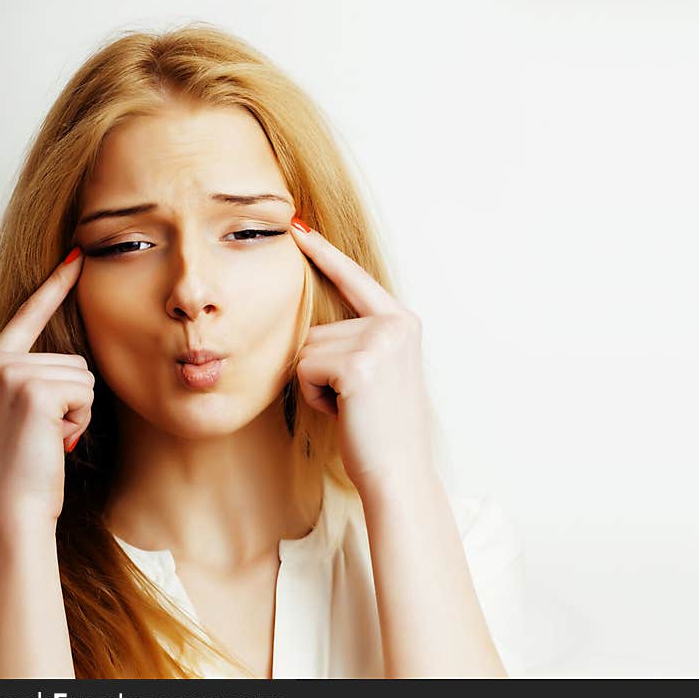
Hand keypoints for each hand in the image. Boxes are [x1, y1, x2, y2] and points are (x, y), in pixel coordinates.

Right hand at [0, 246, 94, 524]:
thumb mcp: (23, 414)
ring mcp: (10, 373)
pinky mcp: (33, 390)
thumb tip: (76, 373)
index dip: (56, 285)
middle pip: (75, 358)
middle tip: (46, 431)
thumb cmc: (23, 466)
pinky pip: (87, 393)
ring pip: (85, 376)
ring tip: (48, 436)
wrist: (8, 506)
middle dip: (75, 399)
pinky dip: (81, 420)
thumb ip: (39, 382)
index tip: (78, 254)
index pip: (30, 314)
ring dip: (78, 411)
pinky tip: (55, 439)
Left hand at [290, 217, 437, 498]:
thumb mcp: (377, 371)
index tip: (297, 225)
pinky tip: (343, 412)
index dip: (324, 253)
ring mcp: (378, 341)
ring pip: (307, 349)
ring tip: (350, 407)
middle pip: (317, 327)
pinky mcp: (358, 364)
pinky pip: (306, 368)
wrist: (398, 472)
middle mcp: (394, 323)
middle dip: (320, 367)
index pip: (354, 279)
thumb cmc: (381, 429)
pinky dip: (314, 396)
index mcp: (401, 321)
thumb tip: (311, 323)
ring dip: (316, 383)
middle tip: (353, 400)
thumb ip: (357, 338)